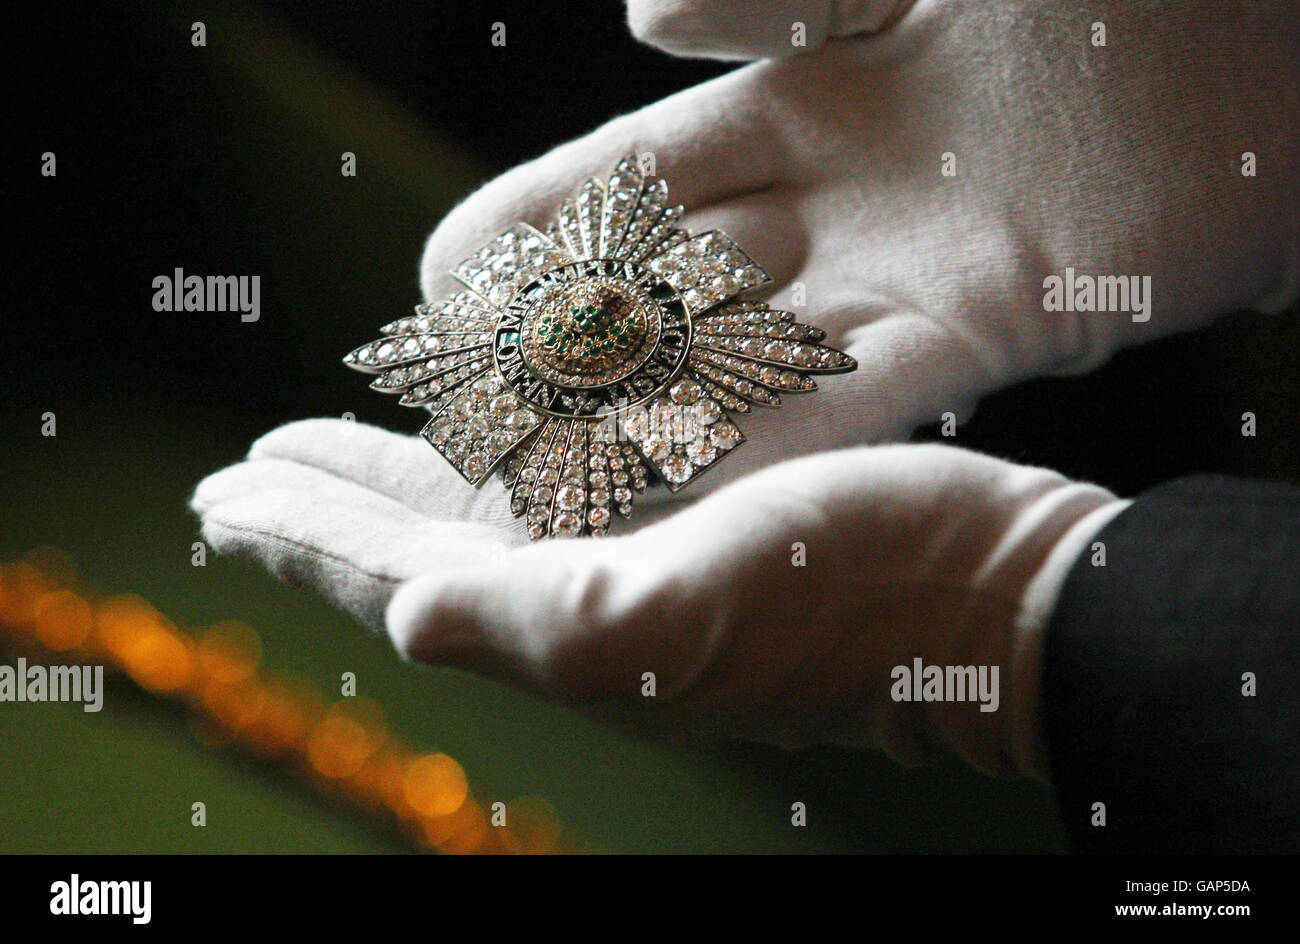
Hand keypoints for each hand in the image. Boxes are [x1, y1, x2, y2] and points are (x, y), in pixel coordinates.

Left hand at [192, 419, 1127, 778]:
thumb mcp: (711, 602)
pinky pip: (556, 513)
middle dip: (329, 515)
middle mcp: (590, 617)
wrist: (999, 599)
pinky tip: (490, 456)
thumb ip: (562, 623)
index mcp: (574, 630)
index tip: (222, 495)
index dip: (305, 539)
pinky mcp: (691, 551)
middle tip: (250, 474)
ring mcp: (640, 587)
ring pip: (478, 532)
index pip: (399, 581)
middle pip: (421, 557)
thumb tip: (411, 620)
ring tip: (336, 460)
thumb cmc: (873, 587)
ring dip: (398, 494)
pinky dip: (494, 481)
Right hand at [416, 0, 1296, 496]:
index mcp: (807, 94)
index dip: (537, 220)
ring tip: (556, 471)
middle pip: (678, 275)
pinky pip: (869, 385)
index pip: (637, 169)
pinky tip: (706, 482)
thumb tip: (631, 16)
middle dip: (572, 341)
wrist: (1258, 23)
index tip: (437, 275)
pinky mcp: (995, 315)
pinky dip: (788, 433)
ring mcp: (909, 262)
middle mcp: (841, 194)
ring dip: (661, 409)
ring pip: (754, 345)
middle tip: (462, 403)